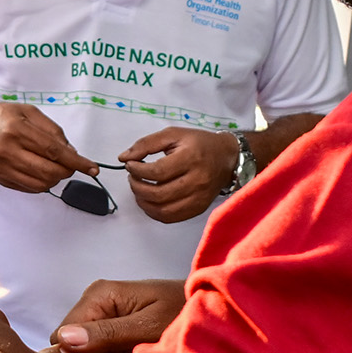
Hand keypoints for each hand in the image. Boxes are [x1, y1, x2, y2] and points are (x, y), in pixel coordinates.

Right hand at [0, 102, 99, 194]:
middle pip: (49, 171)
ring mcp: (2, 168)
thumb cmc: (1, 117)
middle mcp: (7, 150)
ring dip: (56, 178)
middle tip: (72, 165)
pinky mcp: (0, 179)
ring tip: (55, 166)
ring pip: (42, 184)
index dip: (76, 161)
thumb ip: (52, 130)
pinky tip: (41, 170)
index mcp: (16, 129)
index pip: (53, 151)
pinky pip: (31, 188)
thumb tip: (72, 152)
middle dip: (68, 171)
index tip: (92, 168)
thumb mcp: (28, 112)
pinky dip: (43, 183)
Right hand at [47, 279, 188, 352]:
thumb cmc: (189, 312)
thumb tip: (65, 339)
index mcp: (100, 296)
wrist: (219, 309)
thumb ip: (108, 333)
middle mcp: (97, 302)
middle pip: (69, 348)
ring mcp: (105, 315)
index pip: (62, 337)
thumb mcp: (150, 327)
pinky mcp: (114, 329)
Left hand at [119, 128, 236, 222]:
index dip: (137, 170)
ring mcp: (199, 198)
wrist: (227, 157)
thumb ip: (146, 144)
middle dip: (137, 187)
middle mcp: (197, 181)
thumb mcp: (173, 134)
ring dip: (143, 202)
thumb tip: (124, 157)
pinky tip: (149, 201)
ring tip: (139, 189)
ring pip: (163, 210)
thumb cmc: (199, 144)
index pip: (157, 172)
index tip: (130, 164)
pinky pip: (171, 218)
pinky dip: (154, 212)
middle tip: (132, 177)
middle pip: (158, 194)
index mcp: (191, 158)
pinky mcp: (198, 208)